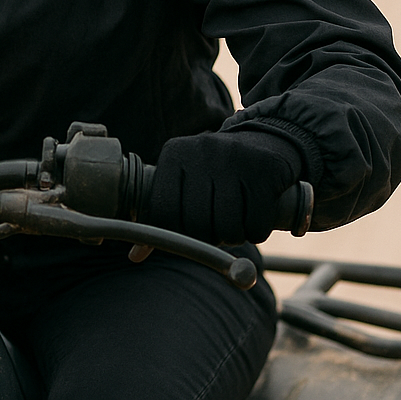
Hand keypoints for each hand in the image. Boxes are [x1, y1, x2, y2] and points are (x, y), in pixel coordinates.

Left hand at [145, 129, 302, 244]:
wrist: (262, 143)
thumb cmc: (215, 173)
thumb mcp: (184, 182)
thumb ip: (162, 215)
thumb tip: (136, 255)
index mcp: (174, 153)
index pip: (163, 211)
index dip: (176, 233)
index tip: (189, 230)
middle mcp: (201, 151)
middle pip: (196, 224)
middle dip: (208, 237)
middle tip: (216, 227)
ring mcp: (233, 158)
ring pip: (227, 228)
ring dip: (234, 237)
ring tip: (235, 221)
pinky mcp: (264, 169)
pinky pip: (256, 225)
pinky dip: (256, 231)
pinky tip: (255, 216)